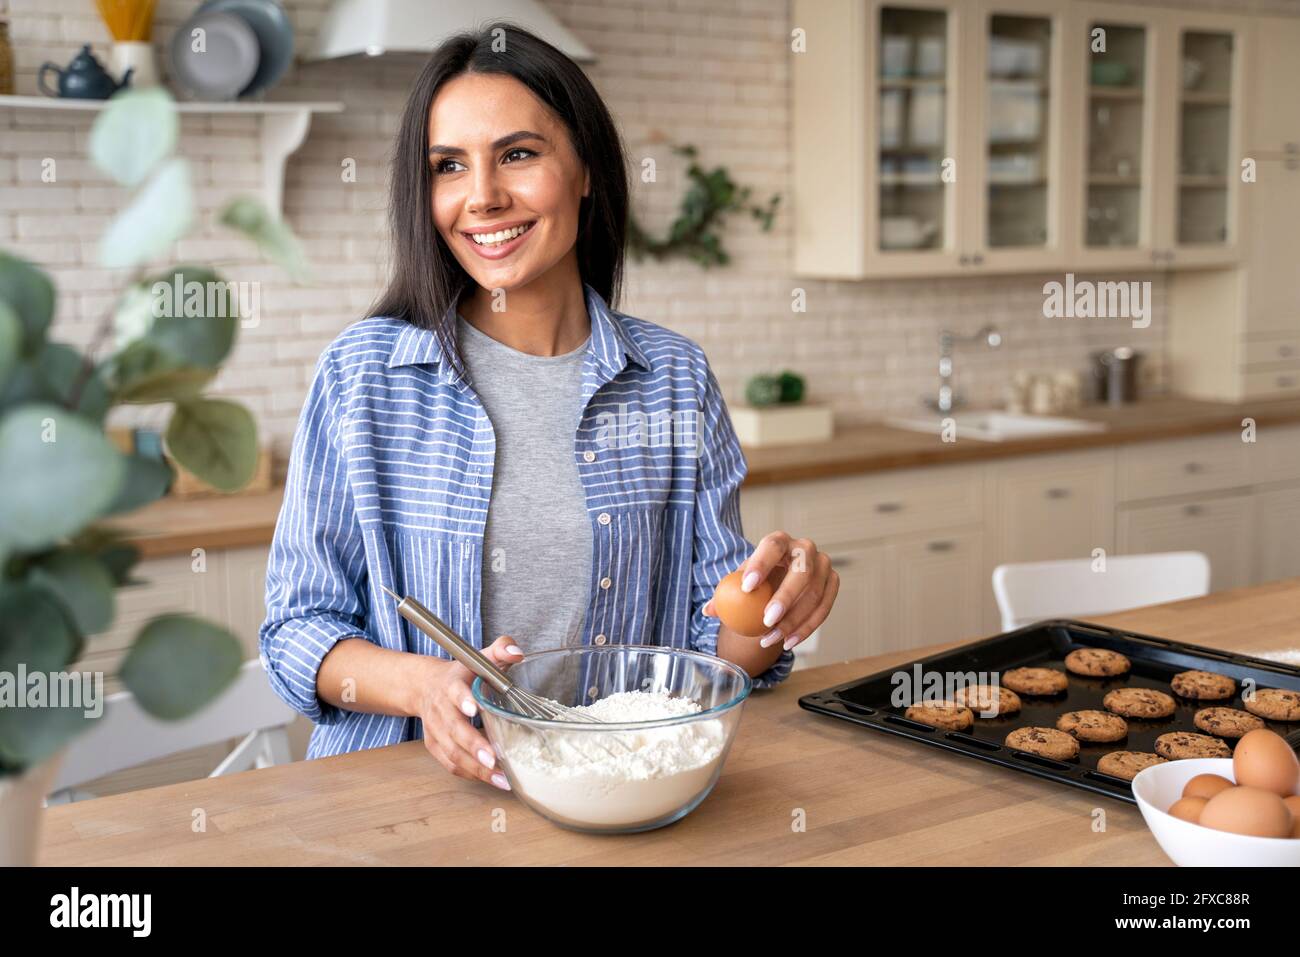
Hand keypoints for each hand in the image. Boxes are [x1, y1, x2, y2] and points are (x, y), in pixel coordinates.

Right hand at [413, 635, 523, 789]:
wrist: (424, 686)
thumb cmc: (462, 673)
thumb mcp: (480, 656)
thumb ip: (501, 649)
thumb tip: (518, 653)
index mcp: (451, 685)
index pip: (455, 692)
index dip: (463, 700)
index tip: (474, 710)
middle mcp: (440, 709)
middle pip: (454, 730)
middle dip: (474, 746)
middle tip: (493, 759)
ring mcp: (435, 730)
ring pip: (452, 753)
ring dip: (476, 768)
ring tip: (501, 778)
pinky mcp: (435, 746)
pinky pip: (451, 764)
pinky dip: (471, 774)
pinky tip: (492, 779)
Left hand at [703, 532, 838, 650]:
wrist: (780, 582)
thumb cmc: (757, 580)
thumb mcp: (739, 583)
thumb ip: (724, 594)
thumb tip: (709, 609)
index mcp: (779, 540)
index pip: (772, 546)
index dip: (761, 564)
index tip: (746, 588)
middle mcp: (805, 548)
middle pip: (801, 571)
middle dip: (785, 597)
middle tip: (766, 620)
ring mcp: (823, 565)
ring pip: (814, 594)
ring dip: (793, 621)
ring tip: (770, 638)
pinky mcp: (833, 584)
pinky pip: (823, 609)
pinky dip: (806, 628)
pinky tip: (788, 642)